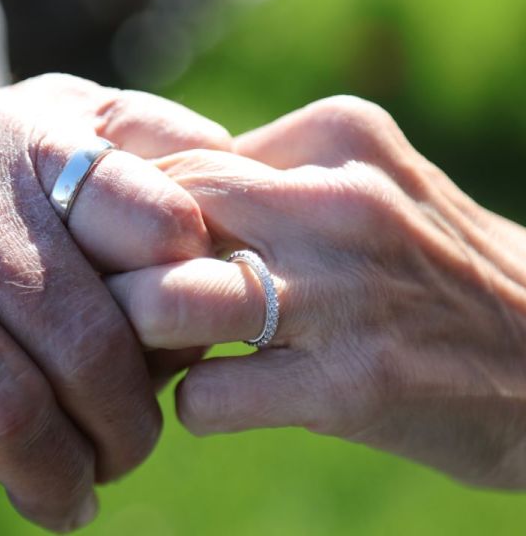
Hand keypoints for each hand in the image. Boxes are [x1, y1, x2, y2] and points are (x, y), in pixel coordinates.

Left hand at [0, 75, 230, 533]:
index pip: (0, 403)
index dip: (51, 478)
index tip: (61, 503)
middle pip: (90, 338)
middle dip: (119, 429)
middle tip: (103, 456)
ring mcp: (19, 121)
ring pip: (161, 248)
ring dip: (168, 335)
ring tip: (127, 371)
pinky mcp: (72, 104)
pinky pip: (180, 184)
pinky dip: (191, 250)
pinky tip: (146, 297)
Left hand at [109, 96, 525, 487]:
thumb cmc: (430, 265)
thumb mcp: (366, 181)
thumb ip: (267, 177)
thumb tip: (154, 198)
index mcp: (335, 137)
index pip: (175, 162)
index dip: (127, 213)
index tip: (119, 250)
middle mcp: (337, 203)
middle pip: (157, 219)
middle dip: (113, 266)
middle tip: (112, 300)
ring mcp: (344, 293)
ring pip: (165, 301)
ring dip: (139, 333)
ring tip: (157, 350)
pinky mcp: (353, 384)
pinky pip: (209, 396)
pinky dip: (195, 404)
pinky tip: (222, 399)